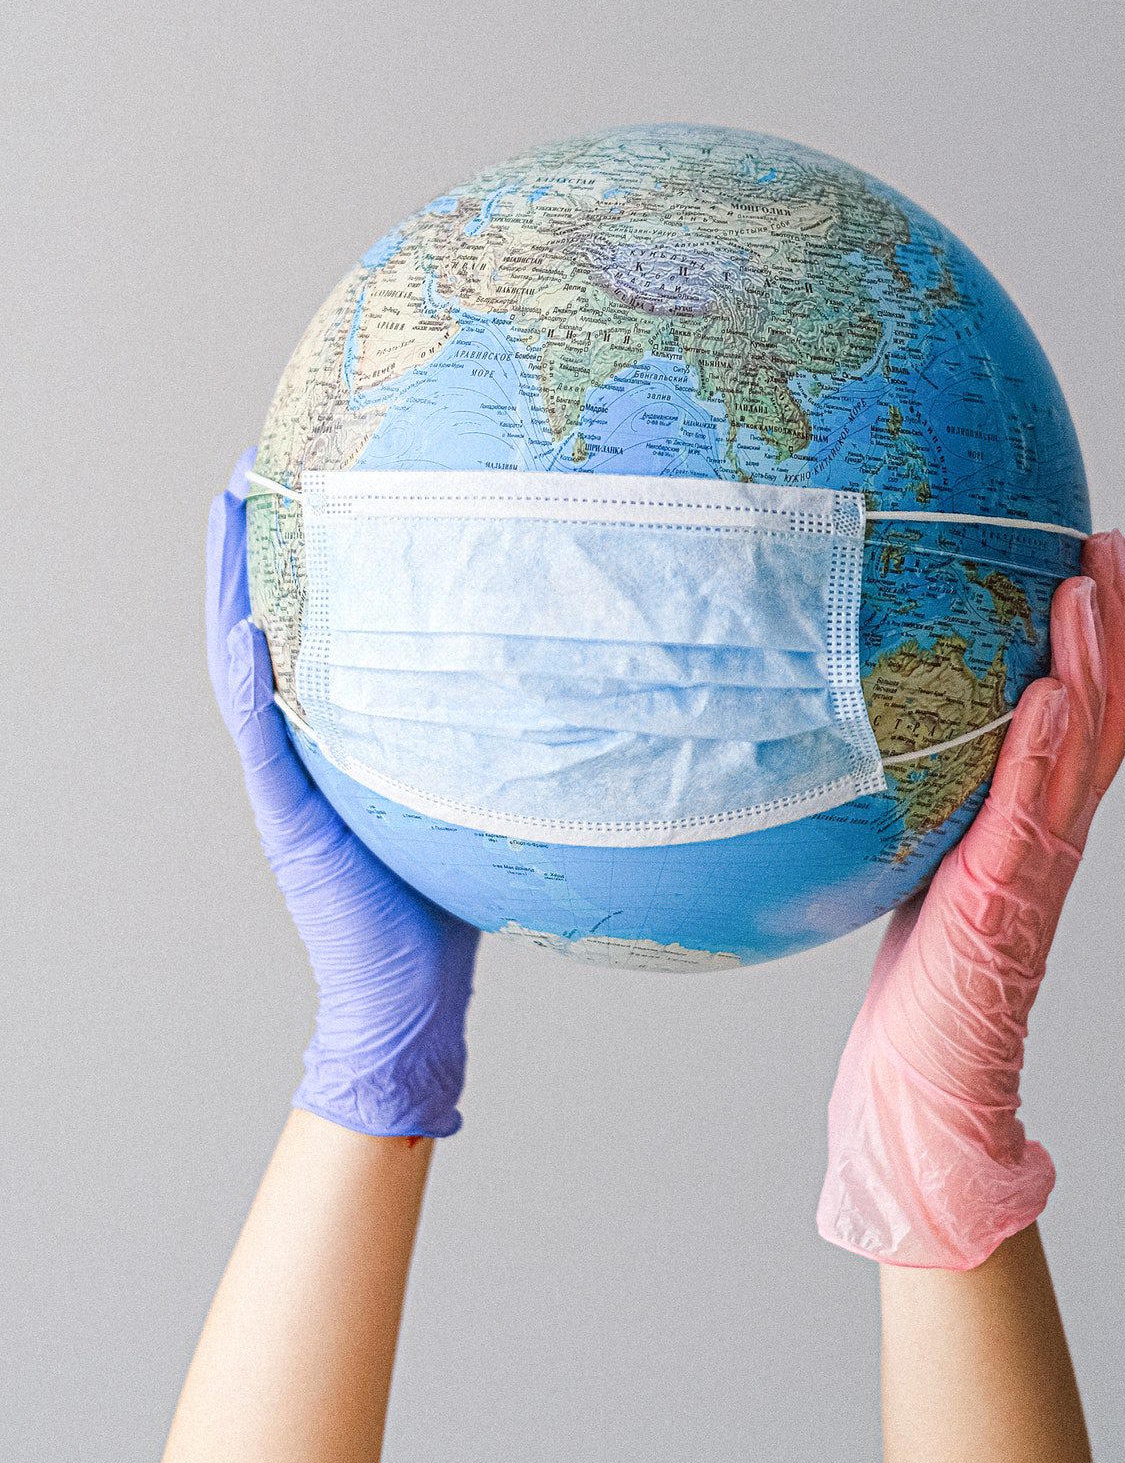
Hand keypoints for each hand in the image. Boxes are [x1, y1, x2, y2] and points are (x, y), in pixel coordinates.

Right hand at [206, 450, 479, 1137]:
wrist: (413, 998)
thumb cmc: (449, 897)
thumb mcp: (468, 790)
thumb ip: (482, 733)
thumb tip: (560, 667)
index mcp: (335, 737)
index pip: (308, 629)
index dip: (295, 557)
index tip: (304, 476)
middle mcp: (300, 750)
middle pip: (261, 627)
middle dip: (249, 548)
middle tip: (248, 463)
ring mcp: (288, 785)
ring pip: (244, 670)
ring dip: (230, 591)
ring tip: (226, 514)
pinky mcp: (293, 826)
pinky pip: (268, 747)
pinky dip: (251, 688)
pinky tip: (247, 632)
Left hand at [818, 530, 1124, 1268]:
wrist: (926, 1096)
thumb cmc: (919, 994)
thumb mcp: (914, 868)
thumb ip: (921, 803)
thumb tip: (863, 726)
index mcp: (1030, 826)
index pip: (1084, 716)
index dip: (1102, 639)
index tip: (1093, 557)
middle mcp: (1046, 840)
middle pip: (1105, 717)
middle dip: (1114, 627)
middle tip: (1109, 544)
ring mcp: (1030, 872)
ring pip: (1082, 753)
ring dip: (1093, 666)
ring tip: (1090, 589)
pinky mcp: (997, 906)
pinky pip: (1028, 816)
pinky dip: (1047, 752)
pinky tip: (1053, 694)